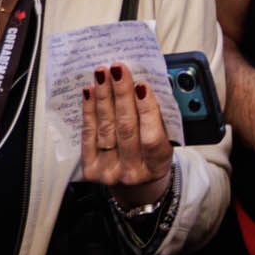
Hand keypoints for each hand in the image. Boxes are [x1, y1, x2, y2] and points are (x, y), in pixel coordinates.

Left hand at [80, 63, 174, 207]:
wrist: (134, 184)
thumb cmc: (151, 157)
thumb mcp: (166, 143)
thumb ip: (159, 121)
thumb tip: (144, 87)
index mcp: (156, 165)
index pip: (152, 138)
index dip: (147, 111)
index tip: (142, 85)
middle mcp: (132, 171)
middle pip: (125, 128)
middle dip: (121, 94)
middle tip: (118, 70)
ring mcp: (109, 171)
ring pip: (105, 127)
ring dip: (103, 96)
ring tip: (102, 74)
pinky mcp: (90, 168)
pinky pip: (88, 133)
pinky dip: (88, 110)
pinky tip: (89, 91)